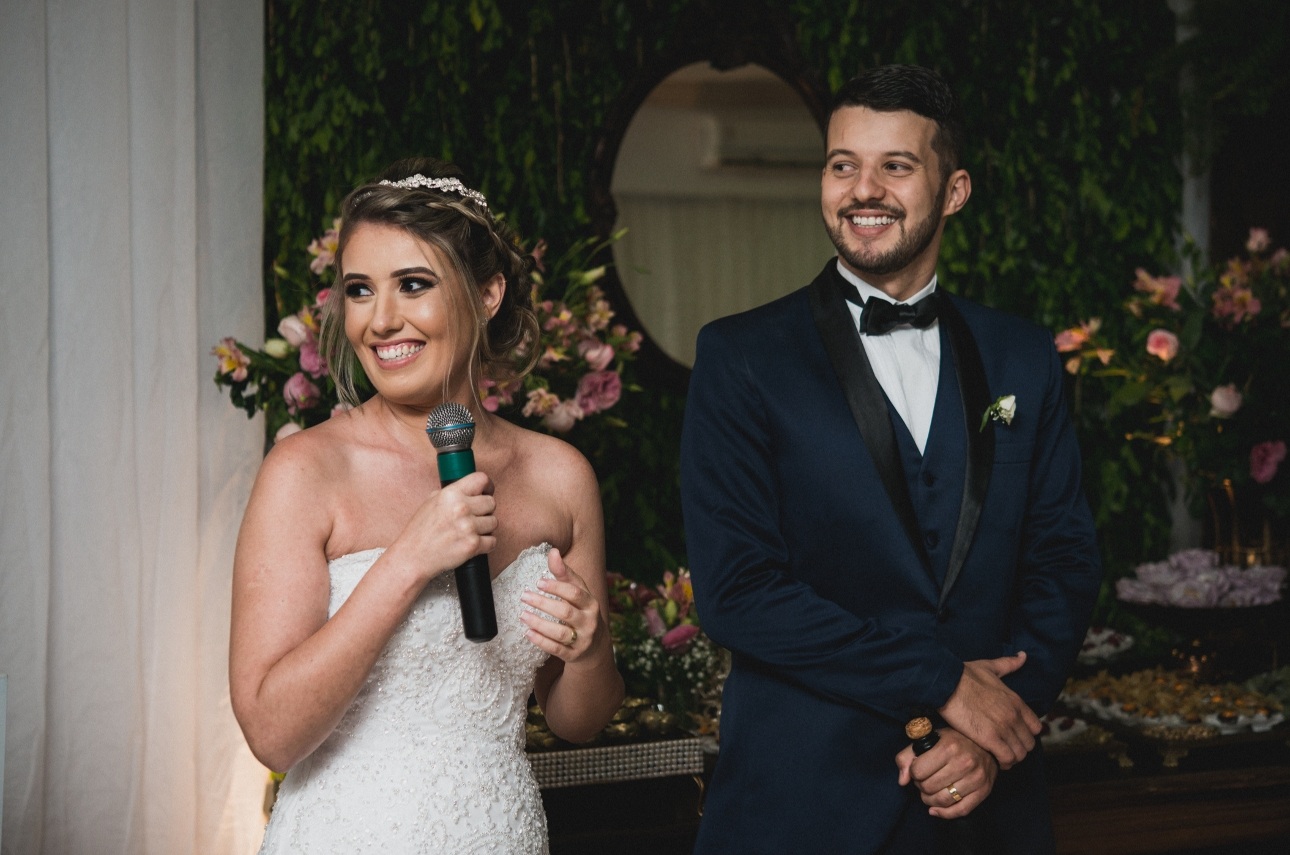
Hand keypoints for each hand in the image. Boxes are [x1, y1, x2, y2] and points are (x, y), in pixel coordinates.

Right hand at [398, 471, 497, 579]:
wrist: (412, 557)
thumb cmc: (420, 531)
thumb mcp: (431, 502)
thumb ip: (452, 494)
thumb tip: (470, 490)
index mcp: (451, 494)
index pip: (481, 479)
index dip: (487, 486)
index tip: (486, 492)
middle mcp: (461, 508)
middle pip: (491, 502)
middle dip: (485, 510)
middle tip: (474, 517)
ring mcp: (468, 527)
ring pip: (494, 522)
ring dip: (485, 528)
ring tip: (470, 532)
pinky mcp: (473, 545)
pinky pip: (492, 541)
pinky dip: (485, 544)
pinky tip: (472, 543)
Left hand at [520, 548, 607, 662]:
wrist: (595, 645)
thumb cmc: (582, 611)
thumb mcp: (578, 592)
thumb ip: (564, 574)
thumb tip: (553, 551)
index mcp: (591, 603)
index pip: (574, 593)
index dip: (556, 587)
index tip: (538, 582)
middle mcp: (589, 622)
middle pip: (565, 612)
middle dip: (543, 603)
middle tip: (524, 596)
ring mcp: (582, 640)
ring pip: (560, 633)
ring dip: (539, 624)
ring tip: (523, 615)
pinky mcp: (574, 655)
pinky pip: (556, 649)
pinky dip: (541, 641)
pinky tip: (528, 633)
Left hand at [895, 728, 997, 818]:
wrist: (986, 745)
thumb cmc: (954, 741)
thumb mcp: (929, 739)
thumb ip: (908, 755)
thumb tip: (902, 780)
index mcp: (948, 747)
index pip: (918, 771)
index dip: (913, 772)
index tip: (917, 770)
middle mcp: (964, 762)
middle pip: (929, 787)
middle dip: (921, 786)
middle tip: (925, 780)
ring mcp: (976, 778)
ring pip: (943, 800)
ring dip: (930, 800)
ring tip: (929, 793)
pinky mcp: (984, 791)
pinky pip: (961, 810)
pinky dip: (944, 814)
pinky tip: (935, 809)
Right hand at [938, 651, 1039, 769]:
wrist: (946, 683)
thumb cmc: (964, 674)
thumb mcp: (991, 667)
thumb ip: (1009, 664)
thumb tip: (1023, 656)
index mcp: (1016, 701)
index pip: (1036, 727)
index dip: (1027, 734)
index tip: (1015, 736)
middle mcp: (1014, 716)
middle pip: (1029, 744)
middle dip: (1019, 748)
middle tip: (1006, 749)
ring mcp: (1003, 728)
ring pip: (1020, 754)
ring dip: (1011, 758)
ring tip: (1000, 758)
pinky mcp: (990, 738)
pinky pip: (1006, 758)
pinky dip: (1003, 763)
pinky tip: (994, 760)